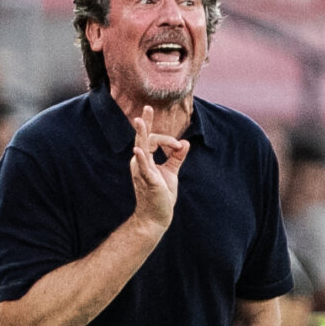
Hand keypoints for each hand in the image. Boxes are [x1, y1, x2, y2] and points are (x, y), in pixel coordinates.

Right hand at [130, 105, 189, 228]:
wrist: (156, 217)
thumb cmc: (160, 196)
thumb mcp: (171, 173)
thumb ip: (177, 158)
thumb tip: (185, 143)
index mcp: (145, 159)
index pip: (153, 140)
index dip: (168, 140)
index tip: (179, 146)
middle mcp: (140, 163)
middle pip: (144, 138)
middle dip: (145, 123)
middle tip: (148, 108)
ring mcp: (142, 171)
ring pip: (142, 148)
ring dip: (142, 134)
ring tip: (138, 120)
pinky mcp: (148, 180)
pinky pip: (144, 167)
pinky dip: (142, 157)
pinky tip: (138, 150)